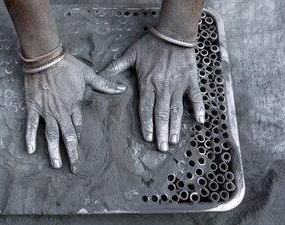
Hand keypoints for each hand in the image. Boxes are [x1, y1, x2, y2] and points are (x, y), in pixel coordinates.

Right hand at [24, 53, 125, 172]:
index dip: (79, 137)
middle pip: (67, 136)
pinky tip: (31, 150)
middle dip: (71, 153)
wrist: (46, 57)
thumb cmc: (68, 65)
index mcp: (75, 105)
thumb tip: (122, 88)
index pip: (78, 126)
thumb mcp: (89, 74)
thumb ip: (104, 84)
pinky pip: (31, 125)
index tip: (80, 147)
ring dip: (54, 151)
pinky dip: (30, 137)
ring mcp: (47, 111)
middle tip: (74, 168)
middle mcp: (62, 112)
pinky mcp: (33, 107)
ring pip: (51, 135)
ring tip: (56, 165)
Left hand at [100, 33, 204, 151]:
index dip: (147, 124)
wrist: (173, 33)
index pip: (146, 108)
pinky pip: (195, 97)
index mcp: (148, 83)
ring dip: (176, 126)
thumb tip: (101, 74)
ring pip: (177, 110)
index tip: (147, 138)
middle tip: (163, 148)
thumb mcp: (130, 54)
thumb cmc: (151, 44)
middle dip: (162, 132)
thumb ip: (116, 67)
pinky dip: (198, 108)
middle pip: (161, 114)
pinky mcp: (191, 81)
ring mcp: (178, 85)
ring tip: (175, 141)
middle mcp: (163, 88)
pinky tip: (199, 121)